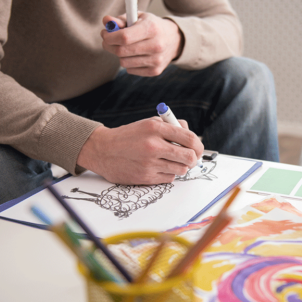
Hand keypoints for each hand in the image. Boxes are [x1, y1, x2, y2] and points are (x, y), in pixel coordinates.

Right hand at [77, 117, 203, 184]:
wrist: (102, 150)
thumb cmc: (129, 136)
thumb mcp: (148, 124)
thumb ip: (171, 127)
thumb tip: (193, 138)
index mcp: (155, 128)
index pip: (190, 138)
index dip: (198, 145)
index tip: (198, 149)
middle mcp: (153, 145)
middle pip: (190, 157)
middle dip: (194, 159)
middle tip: (191, 158)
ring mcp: (150, 163)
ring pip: (181, 169)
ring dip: (181, 166)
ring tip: (171, 161)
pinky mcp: (146, 177)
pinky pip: (169, 178)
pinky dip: (168, 174)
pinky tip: (159, 167)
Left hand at [101, 12, 182, 76]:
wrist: (174, 40)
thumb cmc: (152, 26)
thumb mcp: (139, 17)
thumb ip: (121, 19)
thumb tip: (106, 21)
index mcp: (152, 28)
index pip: (124, 37)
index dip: (110, 37)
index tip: (104, 34)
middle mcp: (156, 45)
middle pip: (121, 51)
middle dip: (109, 46)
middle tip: (108, 41)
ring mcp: (156, 60)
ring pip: (124, 62)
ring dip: (120, 55)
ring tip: (125, 47)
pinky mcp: (155, 71)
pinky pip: (130, 70)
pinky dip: (128, 63)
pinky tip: (135, 55)